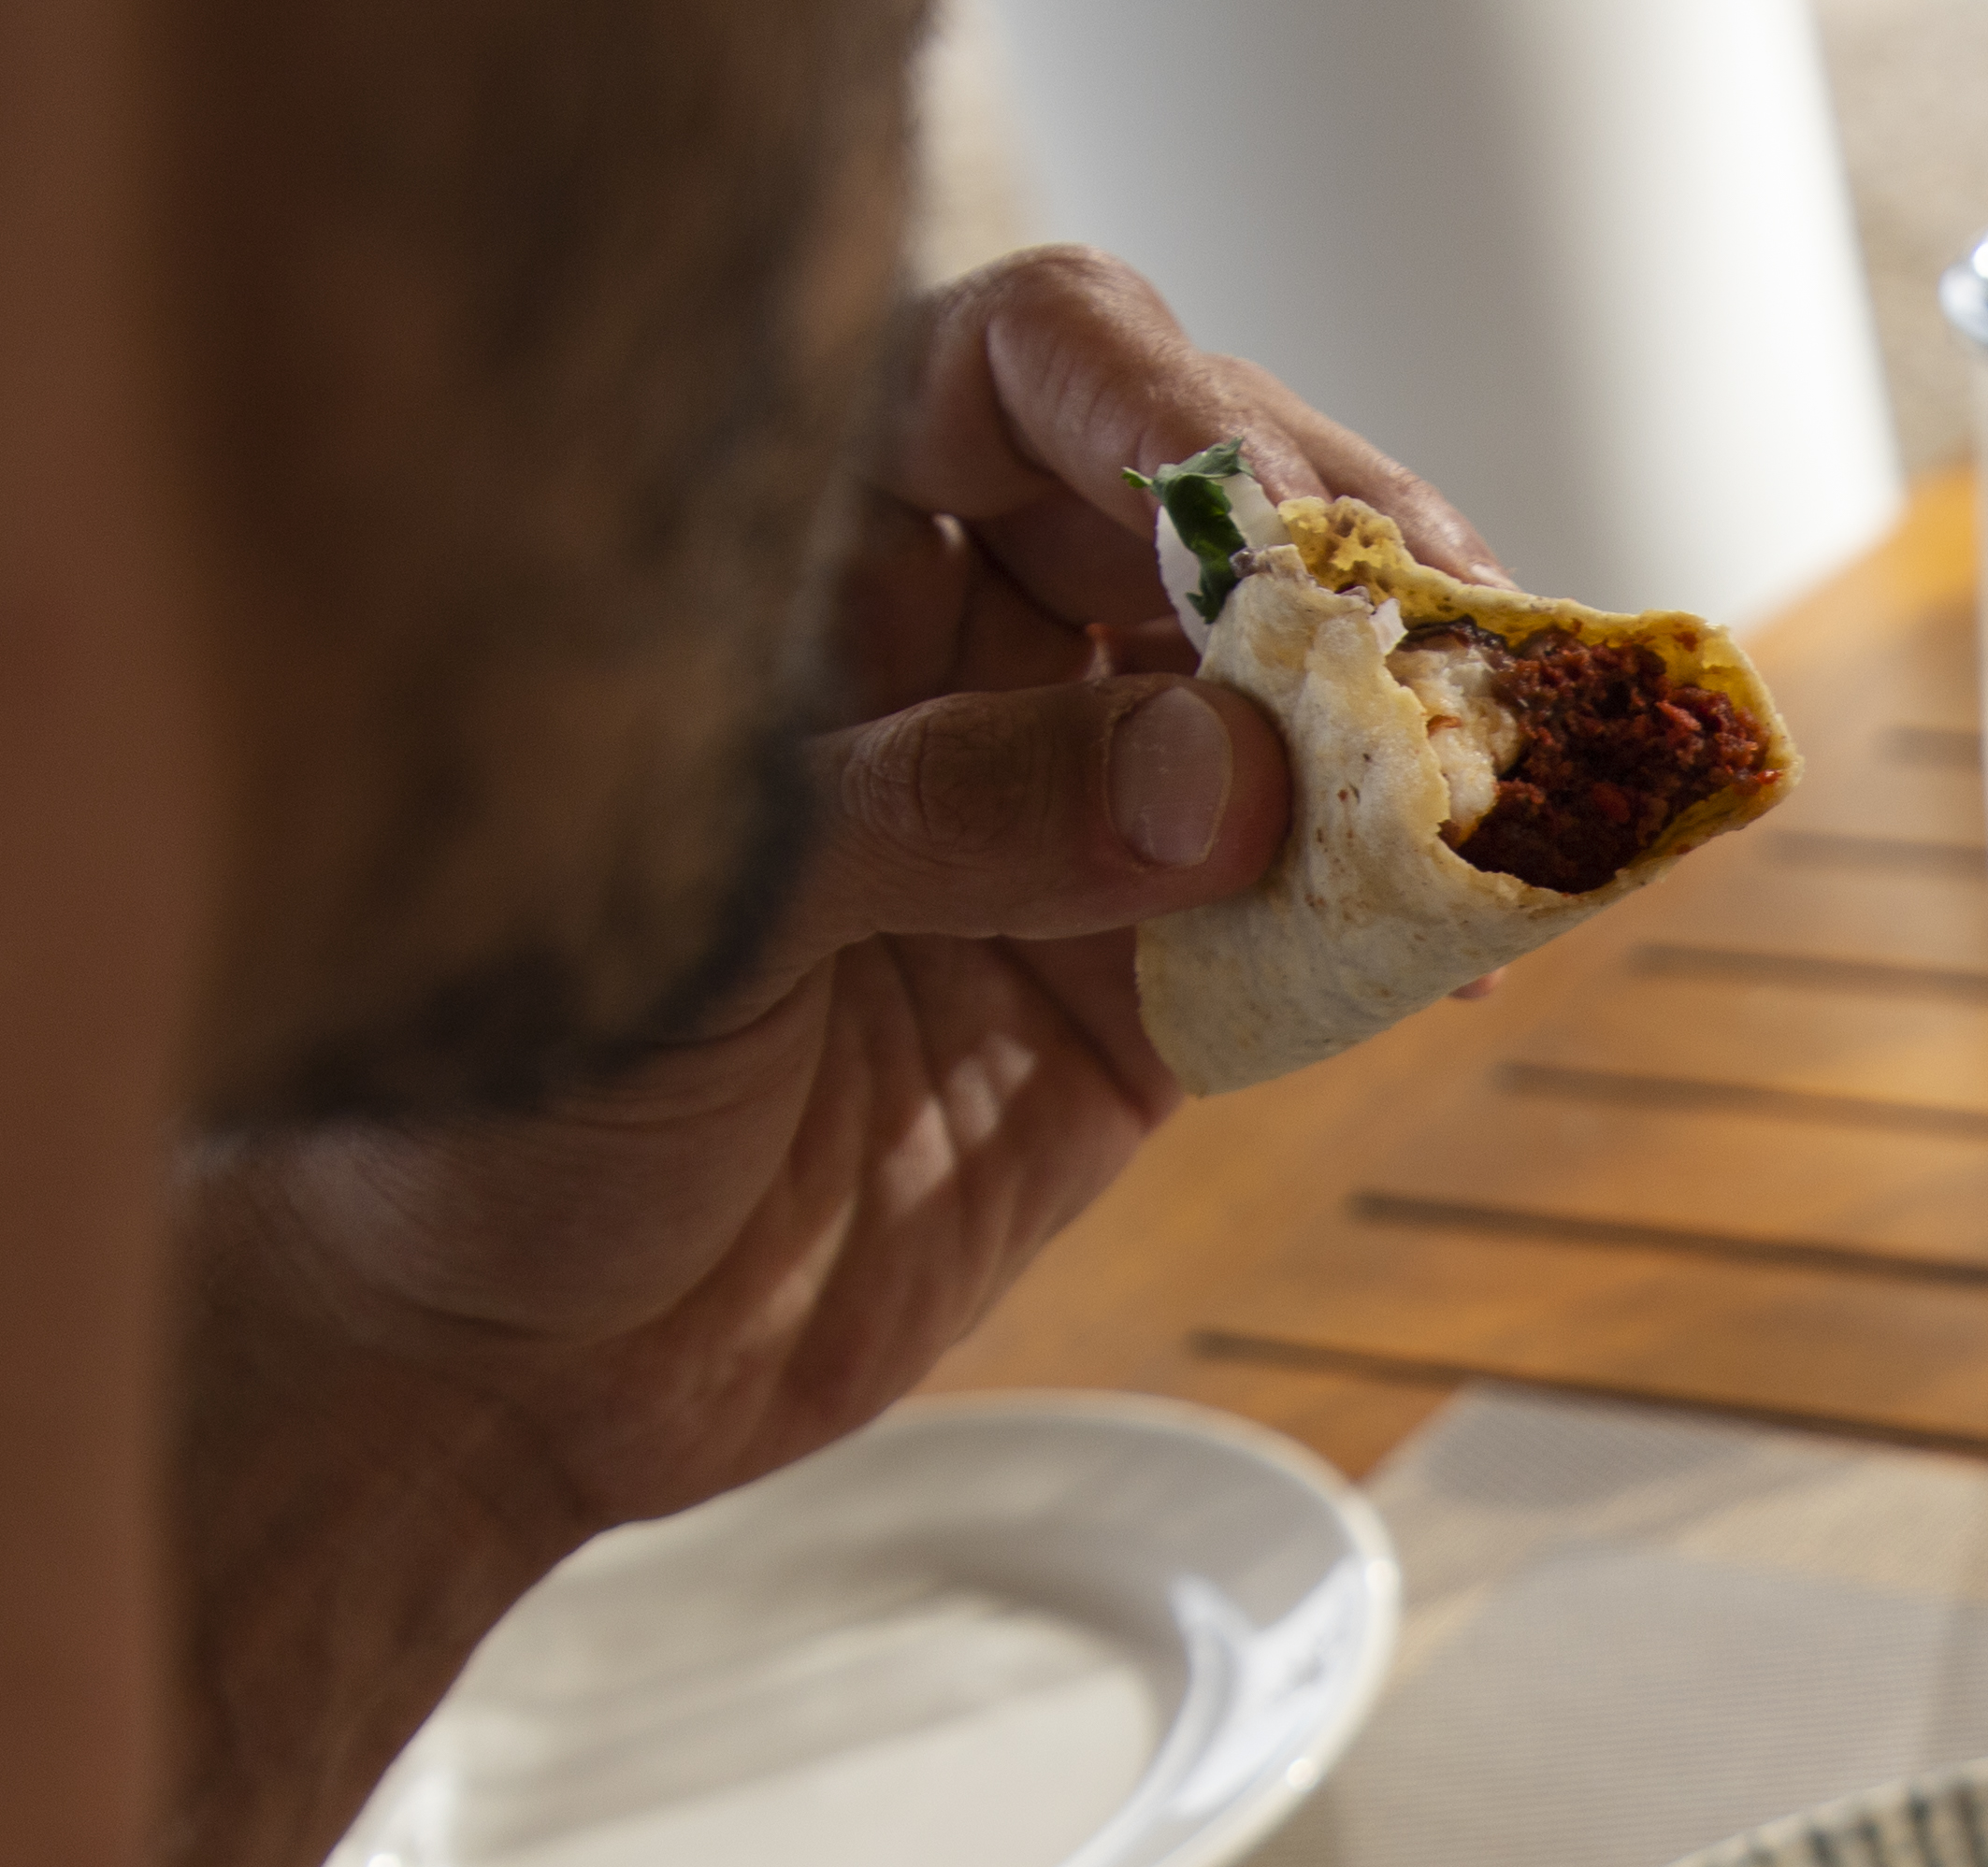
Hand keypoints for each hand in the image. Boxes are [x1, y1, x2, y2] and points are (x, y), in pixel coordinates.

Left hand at [188, 242, 1497, 1561]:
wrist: (486, 1370)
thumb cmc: (483, 1101)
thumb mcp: (686, 919)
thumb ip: (944, 812)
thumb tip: (1210, 773)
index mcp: (791, 565)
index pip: (1004, 374)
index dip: (1150, 400)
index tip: (1252, 505)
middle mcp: (936, 662)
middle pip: (1186, 519)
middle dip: (1332, 553)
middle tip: (1439, 624)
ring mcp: (1045, 832)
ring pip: (1272, 714)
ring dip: (1400, 729)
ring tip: (1505, 759)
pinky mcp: (1122, 1008)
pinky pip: (1295, 928)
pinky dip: (1397, 923)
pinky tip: (1477, 928)